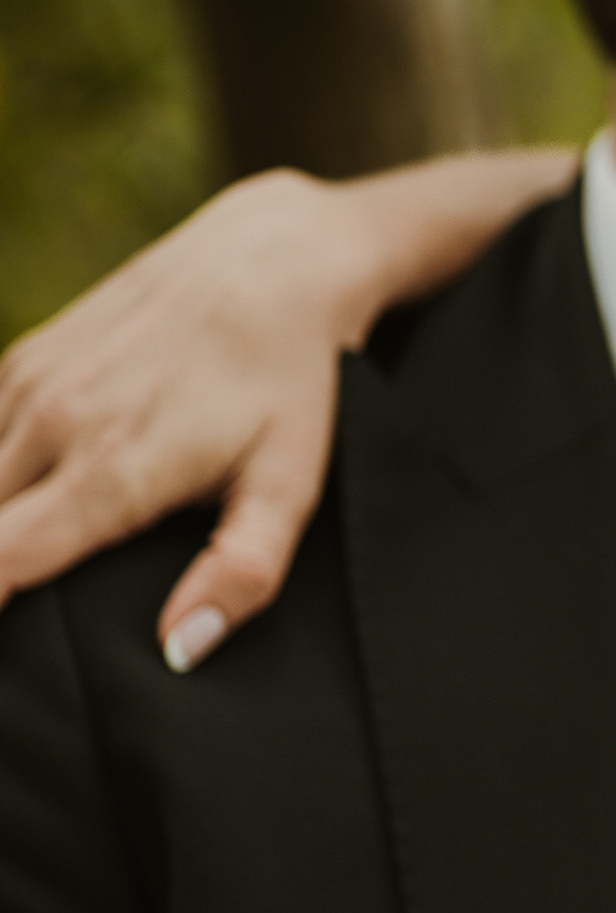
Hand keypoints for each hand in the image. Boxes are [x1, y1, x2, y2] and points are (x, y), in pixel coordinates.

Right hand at [0, 149, 575, 665]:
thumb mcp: (291, 484)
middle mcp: (52, 425)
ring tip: (24, 558)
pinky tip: (24, 499)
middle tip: (27, 624)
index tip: (11, 653)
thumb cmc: (291, 383)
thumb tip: (179, 650)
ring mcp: (29, 383)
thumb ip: (240, 573)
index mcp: (110, 472)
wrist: (273, 259)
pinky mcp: (25, 356)